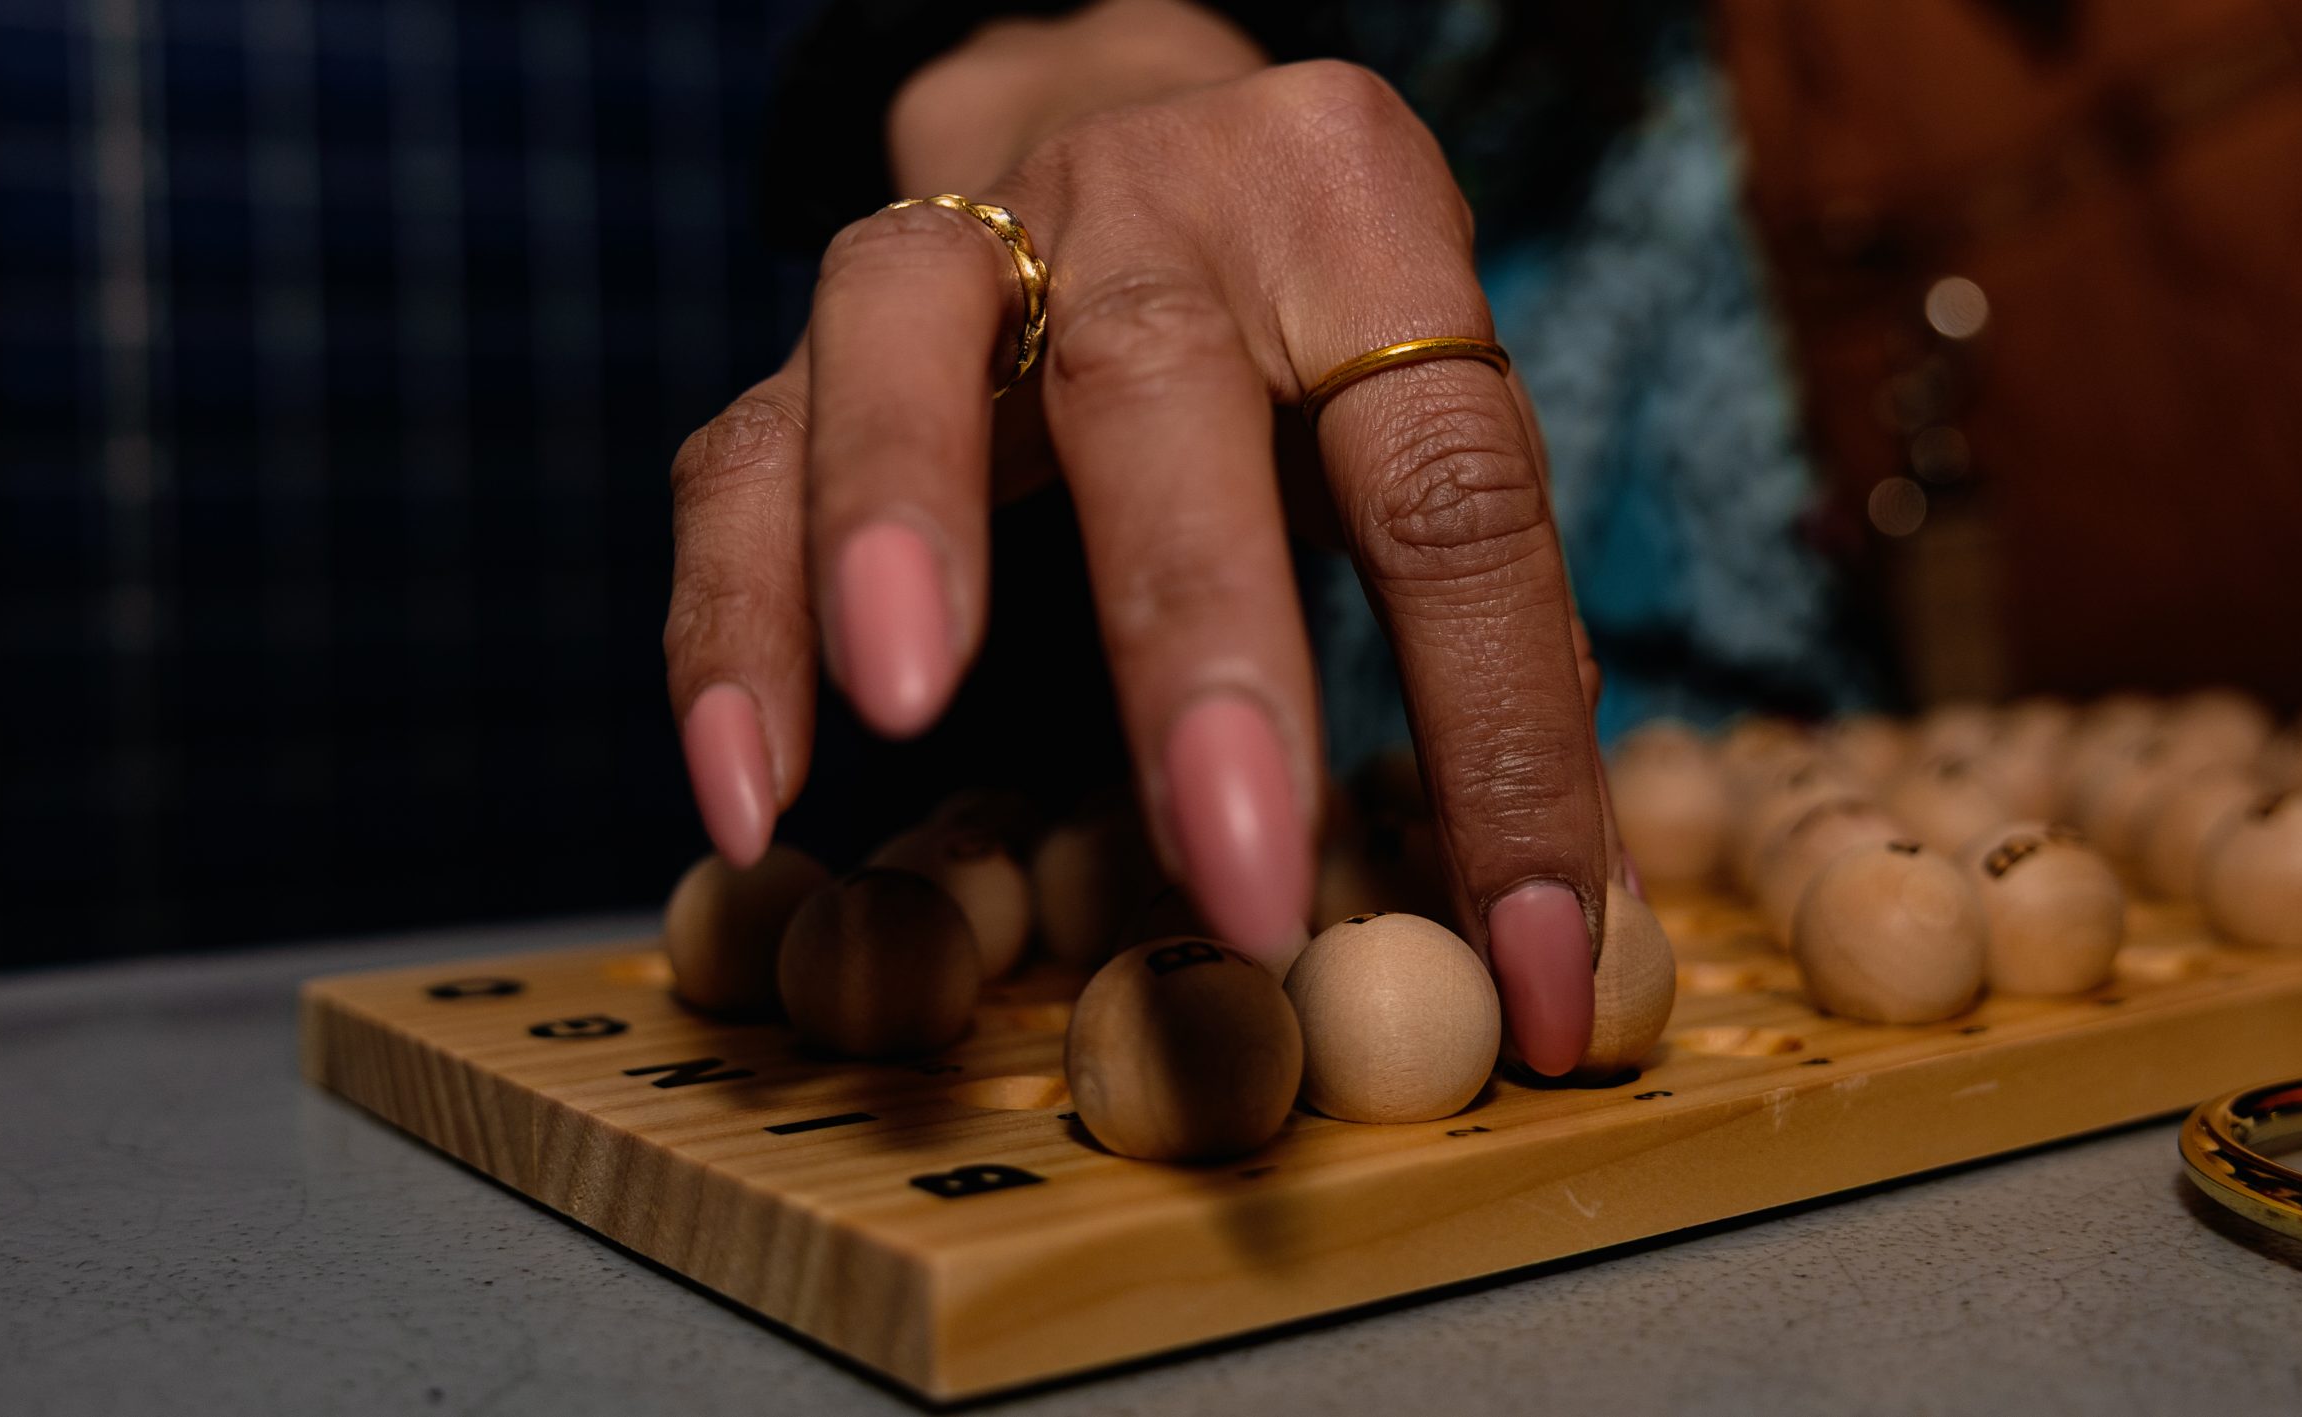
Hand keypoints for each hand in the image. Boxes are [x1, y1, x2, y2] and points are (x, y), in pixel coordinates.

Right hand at [665, 12, 1611, 1073]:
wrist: (1129, 129)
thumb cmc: (1308, 328)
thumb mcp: (1422, 415)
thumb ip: (1491, 635)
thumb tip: (1569, 931)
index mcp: (1358, 217)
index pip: (1452, 486)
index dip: (1505, 732)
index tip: (1536, 955)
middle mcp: (1154, 199)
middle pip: (1164, 387)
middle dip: (1198, 633)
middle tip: (1238, 857)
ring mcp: (965, 244)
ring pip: (896, 338)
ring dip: (892, 521)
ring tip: (902, 704)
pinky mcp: (814, 329)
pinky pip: (739, 454)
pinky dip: (732, 618)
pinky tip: (751, 790)